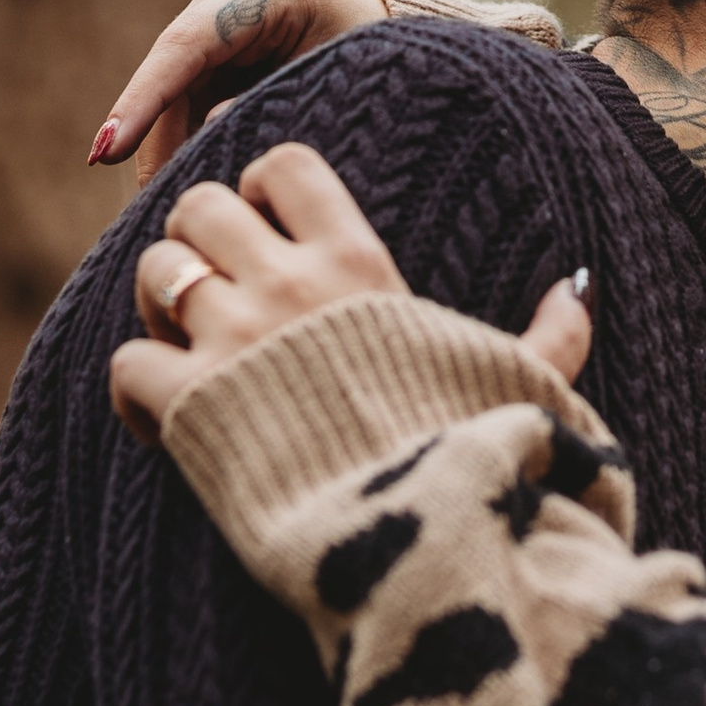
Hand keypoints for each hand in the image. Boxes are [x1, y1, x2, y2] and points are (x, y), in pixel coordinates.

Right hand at [89, 0, 387, 182]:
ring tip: (164, 207)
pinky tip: (180, 182)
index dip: (143, 100)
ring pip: (175, 86)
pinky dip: (185, 136)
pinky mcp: (214, 33)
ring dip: (168, 145)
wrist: (392, 40)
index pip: (187, 45)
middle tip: (148, 210)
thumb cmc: (377, 62)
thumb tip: (206, 135)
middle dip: (156, 142)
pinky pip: (187, 90)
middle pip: (175, 72)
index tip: (106, 152)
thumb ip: (273, 108)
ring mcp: (218, 4)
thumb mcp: (336, 85)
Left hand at [107, 141, 594, 441]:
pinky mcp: (191, 408)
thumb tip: (578, 294)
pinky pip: (126, 363)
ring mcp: (234, 342)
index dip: (261, 190)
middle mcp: (288, 287)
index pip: (284, 166)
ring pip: (154, 270)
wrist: (422, 540)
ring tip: (187, 350)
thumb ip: (550, 334)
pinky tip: (166, 420)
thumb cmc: (477, 454)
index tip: (268, 233)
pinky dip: (136, 390)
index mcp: (359, 264)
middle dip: (196, 241)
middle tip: (216, 291)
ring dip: (159, 307)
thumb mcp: (520, 380)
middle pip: (197, 205)